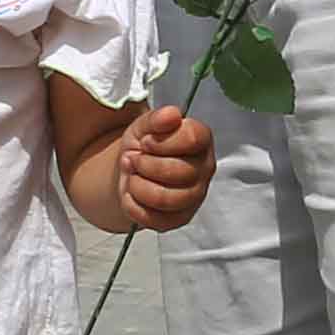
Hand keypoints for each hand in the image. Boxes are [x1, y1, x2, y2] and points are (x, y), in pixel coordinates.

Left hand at [111, 102, 213, 229]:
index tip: (146, 141)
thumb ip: (157, 118)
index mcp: (201, 140)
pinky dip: (133, 205)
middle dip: (145, 164)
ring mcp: (195, 196)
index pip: (192, 138)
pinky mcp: (180, 218)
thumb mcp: (144, 125)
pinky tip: (131, 193)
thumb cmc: (144, 145)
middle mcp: (204, 168)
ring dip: (138, 185)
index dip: (163, 141)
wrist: (131, 170)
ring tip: (132, 175)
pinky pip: (155, 219)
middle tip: (133, 159)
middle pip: (179, 171)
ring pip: (166, 198)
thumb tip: (172, 114)